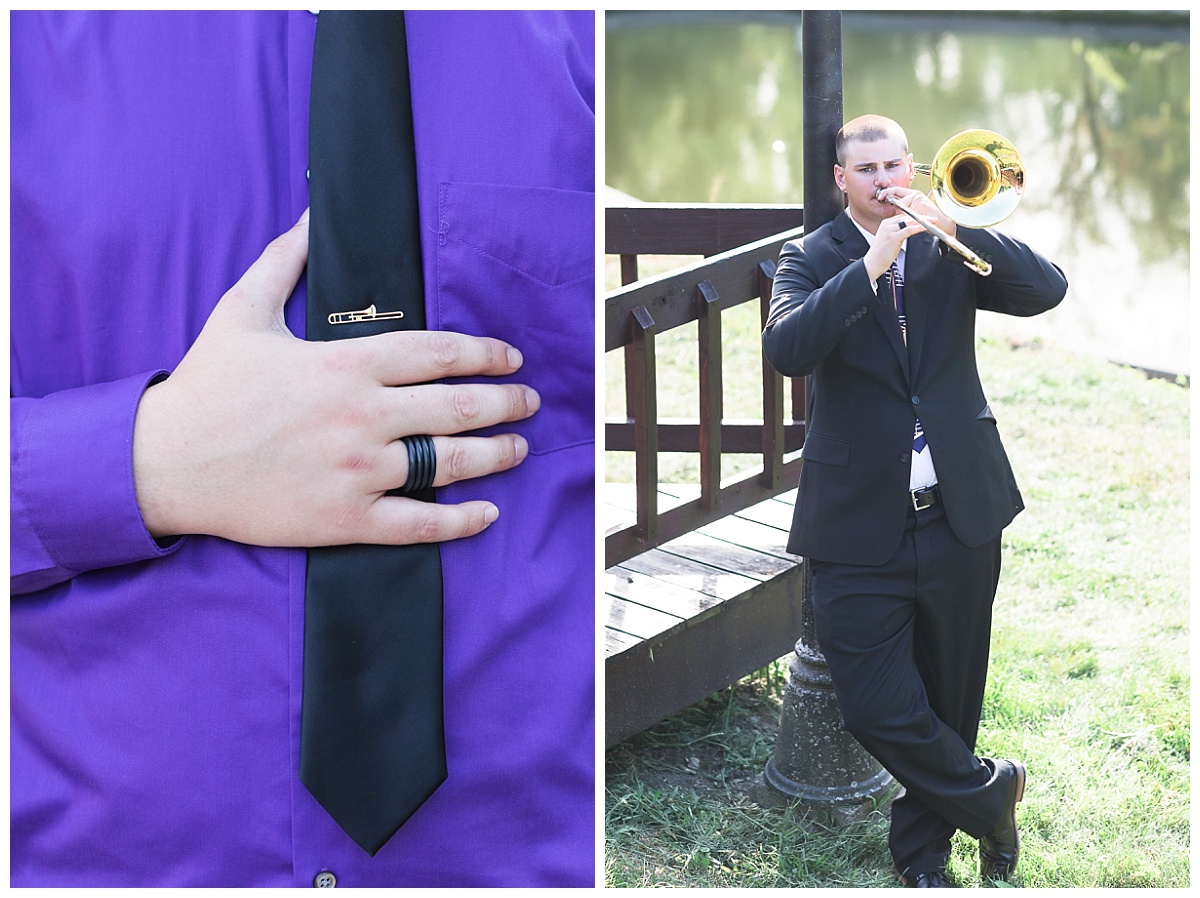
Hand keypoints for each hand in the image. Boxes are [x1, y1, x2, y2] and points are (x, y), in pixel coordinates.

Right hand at [132, 210, 536, 546]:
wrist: (163, 463)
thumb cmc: (205, 386)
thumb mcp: (242, 311)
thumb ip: (284, 261)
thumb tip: (313, 215)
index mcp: (345, 363)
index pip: (441, 353)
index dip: (488, 354)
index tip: (513, 359)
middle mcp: (361, 415)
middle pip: (459, 406)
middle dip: (507, 403)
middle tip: (529, 402)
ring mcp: (357, 470)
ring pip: (450, 463)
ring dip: (497, 455)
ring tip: (518, 448)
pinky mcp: (346, 519)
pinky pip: (419, 524)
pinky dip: (461, 520)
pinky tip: (487, 513)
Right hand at [863, 187, 926, 279]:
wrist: (872, 264)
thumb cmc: (881, 255)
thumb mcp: (890, 239)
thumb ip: (898, 233)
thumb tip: (908, 230)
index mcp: (886, 223)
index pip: (904, 216)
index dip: (916, 216)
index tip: (926, 218)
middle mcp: (887, 224)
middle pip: (908, 217)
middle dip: (921, 217)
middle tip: (932, 218)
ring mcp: (890, 230)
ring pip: (910, 221)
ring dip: (923, 221)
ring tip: (933, 221)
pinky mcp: (893, 236)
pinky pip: (909, 229)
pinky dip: (919, 227)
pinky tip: (927, 227)